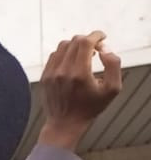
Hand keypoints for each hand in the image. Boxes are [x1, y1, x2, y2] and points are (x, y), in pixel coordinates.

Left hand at [38, 32, 121, 150]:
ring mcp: (51, 74)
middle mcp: (63, 72)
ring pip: (63, 46)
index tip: (103, 38)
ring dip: (76, 45)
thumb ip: (114, 64)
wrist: (65, 124)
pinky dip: (65, 52)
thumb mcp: (112, 89)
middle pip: (75, 41)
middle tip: (96, 49)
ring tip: (85, 55)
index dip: (96, 35)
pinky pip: (54, 55)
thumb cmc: (91, 107)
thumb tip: (104, 49)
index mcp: (80, 74)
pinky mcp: (44, 77)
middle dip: (88, 40)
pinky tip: (73, 61)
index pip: (85, 42)